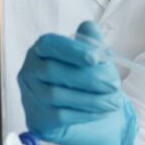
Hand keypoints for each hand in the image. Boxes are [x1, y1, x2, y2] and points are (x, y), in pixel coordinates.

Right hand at [18, 21, 136, 144]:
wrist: (70, 110)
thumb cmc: (79, 77)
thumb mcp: (88, 57)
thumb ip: (89, 41)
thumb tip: (90, 27)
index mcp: (41, 49)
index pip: (50, 44)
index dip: (72, 50)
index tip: (96, 58)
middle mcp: (30, 70)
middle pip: (52, 70)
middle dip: (88, 78)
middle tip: (114, 85)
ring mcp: (31, 94)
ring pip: (56, 95)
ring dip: (90, 99)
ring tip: (114, 101)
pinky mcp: (38, 116)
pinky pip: (60, 115)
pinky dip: (85, 113)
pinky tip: (102, 112)